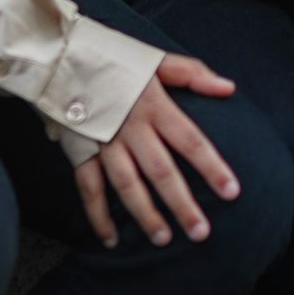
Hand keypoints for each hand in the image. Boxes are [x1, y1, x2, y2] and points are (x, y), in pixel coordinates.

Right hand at [73, 55, 243, 248]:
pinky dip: (98, 215)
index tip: (231, 191)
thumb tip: (229, 88)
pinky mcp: (80, 150)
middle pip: (161, 171)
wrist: (62, 55)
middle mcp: (131, 127)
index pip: (190, 140)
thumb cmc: (117, 59)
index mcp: (154, 105)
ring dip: (145, 214)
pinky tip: (111, 239)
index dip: (212, 166)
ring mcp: (104, 142)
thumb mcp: (157, 60)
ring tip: (163, 239)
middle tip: (201, 233)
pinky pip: (89, 188)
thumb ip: (194, 74)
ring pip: (127, 185)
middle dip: (182, 203)